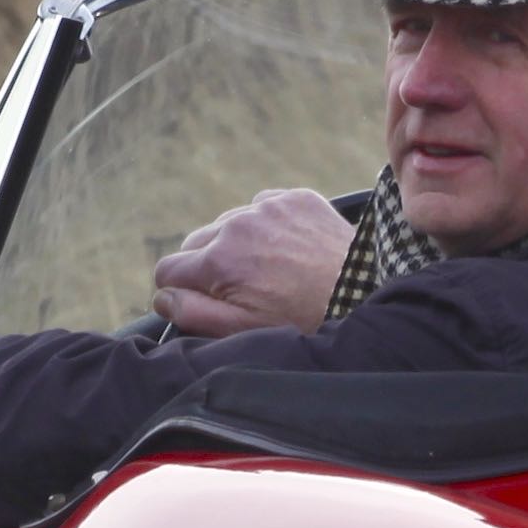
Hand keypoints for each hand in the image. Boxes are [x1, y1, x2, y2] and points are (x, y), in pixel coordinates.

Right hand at [153, 188, 347, 337]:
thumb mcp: (242, 329)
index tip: (200, 302)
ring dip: (236, 245)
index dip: (179, 291)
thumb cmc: (304, 319)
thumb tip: (163, 297)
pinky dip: (266, 227)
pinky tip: (286, 251)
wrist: (364, 292)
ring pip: (228, 224)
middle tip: (239, 291)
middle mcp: (237, 224)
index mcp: (217, 259)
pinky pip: (263, 208)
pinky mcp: (295, 198)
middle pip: (195, 243)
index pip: (168, 269)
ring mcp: (267, 207)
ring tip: (268, 273)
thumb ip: (192, 313)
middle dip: (206, 267)